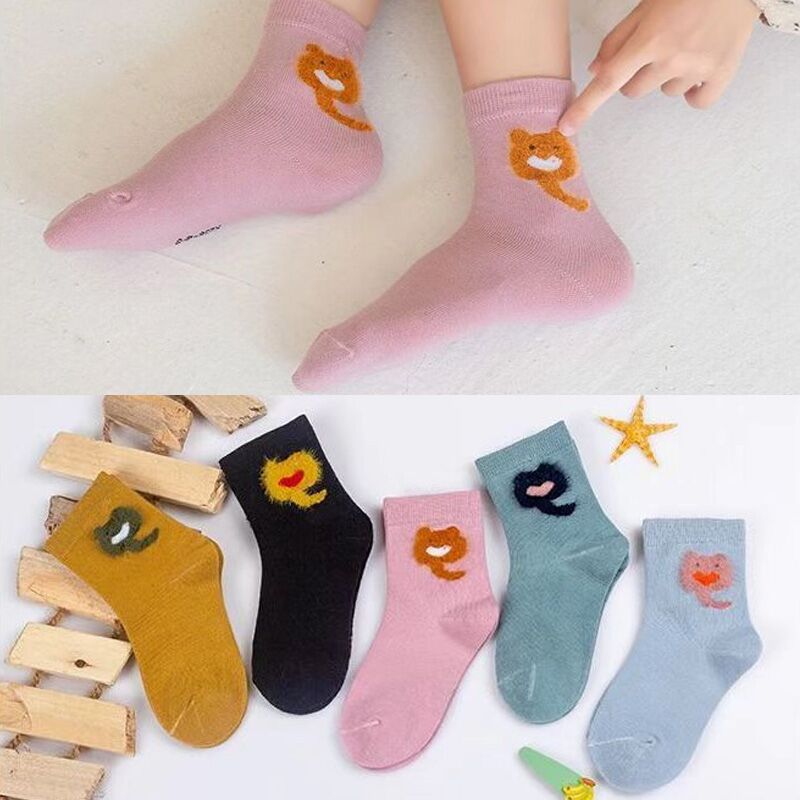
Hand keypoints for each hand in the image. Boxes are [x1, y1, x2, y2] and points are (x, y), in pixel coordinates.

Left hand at [559, 0, 758, 134]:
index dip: (584, 107)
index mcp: (648, 40)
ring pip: (664, 93)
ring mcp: (697, 68)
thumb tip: (595, 72)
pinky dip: (694, 91)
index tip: (566, 127)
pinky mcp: (722, 74)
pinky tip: (699, 69)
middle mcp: (671, 58)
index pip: (608, 81)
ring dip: (668, 77)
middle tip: (656, 49)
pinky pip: (696, 101)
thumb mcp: (644, 7)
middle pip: (633, 92)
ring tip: (685, 46)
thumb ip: (617, 40)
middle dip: (636, 76)